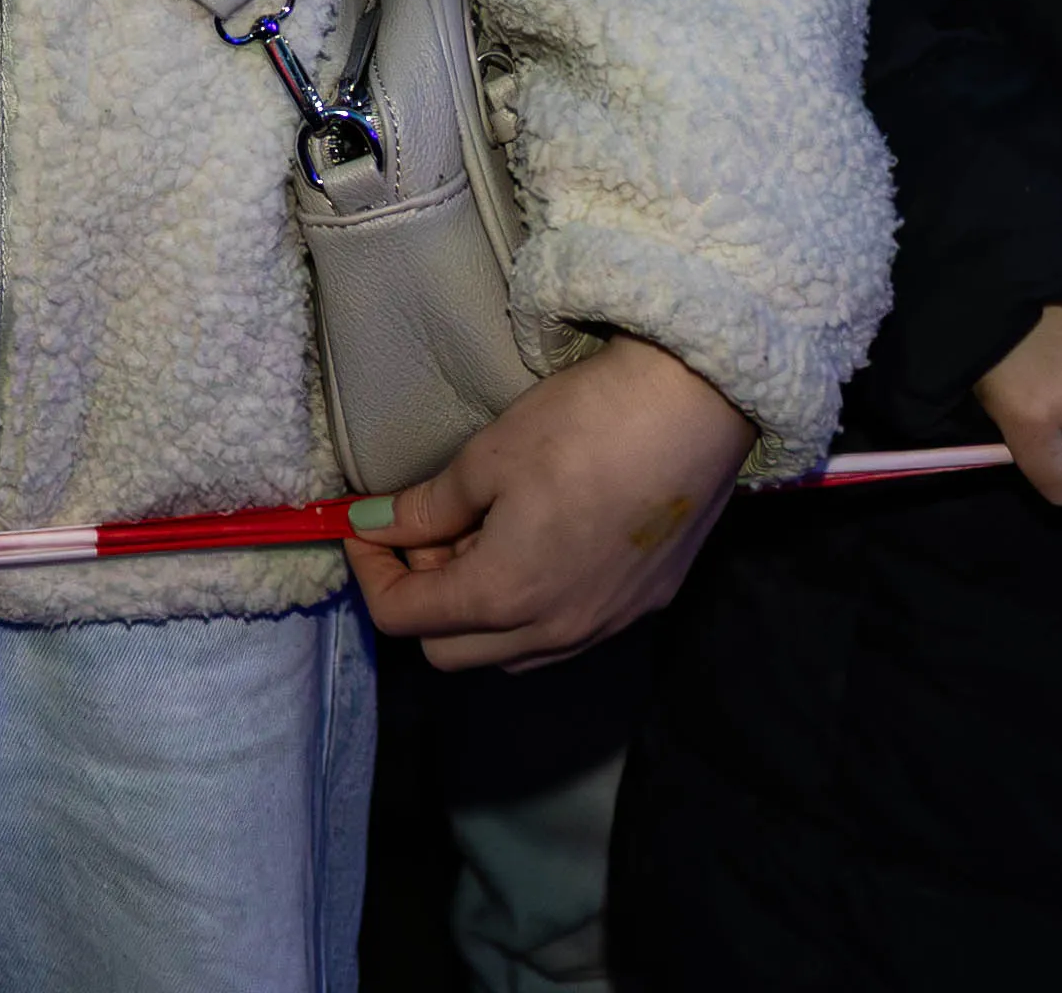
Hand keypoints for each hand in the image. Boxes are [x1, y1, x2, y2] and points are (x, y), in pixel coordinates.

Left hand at [349, 334, 754, 669]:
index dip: (370, 573)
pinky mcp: (642, 608)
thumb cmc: (583, 425)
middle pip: (451, 651)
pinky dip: (529, 605)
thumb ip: (424, 508)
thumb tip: (374, 524)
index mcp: (504, 598)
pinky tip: (539, 541)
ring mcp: (604, 627)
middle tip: (425, 530)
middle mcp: (554, 632)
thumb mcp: (486, 458)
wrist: (696, 409)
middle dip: (421, 597)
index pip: (404, 620)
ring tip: (483, 531)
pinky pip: (563, 633)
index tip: (365, 528)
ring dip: (476, 607)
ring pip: (509, 652)